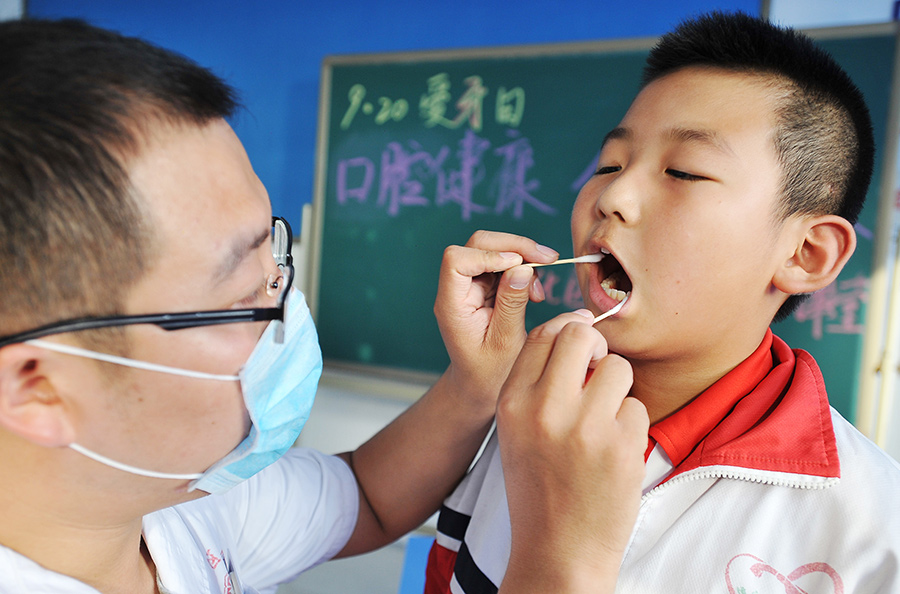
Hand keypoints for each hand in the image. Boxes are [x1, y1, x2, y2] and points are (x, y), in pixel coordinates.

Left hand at [434, 230, 557, 406]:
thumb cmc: (490, 373)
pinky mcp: (483, 288)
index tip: (519, 266)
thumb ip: (512, 303)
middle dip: (514, 246)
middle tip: (549, 259)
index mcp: (452, 305)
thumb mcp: (507, 342)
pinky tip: (535, 294)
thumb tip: (522, 267)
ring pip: (493, 249)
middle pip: (477, 244)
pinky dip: (523, 271)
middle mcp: (456, 290)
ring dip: (523, 259)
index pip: (457, 260)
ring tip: (540, 292)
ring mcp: (469, 286)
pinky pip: (503, 265)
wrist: (481, 386)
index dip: (488, 255)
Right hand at [496, 312, 648, 592]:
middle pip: (581, 336)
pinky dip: (631, 426)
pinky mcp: (621, 447)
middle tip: (599, 370)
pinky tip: (613, 453)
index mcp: (512, 403)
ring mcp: (585, 427)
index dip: (568, 328)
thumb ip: (537, 384)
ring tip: (605, 421)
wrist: (558, 551)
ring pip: (618, 369)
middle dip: (597, 347)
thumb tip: (577, 331)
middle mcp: (545, 409)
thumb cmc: (538, 489)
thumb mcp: (517, 431)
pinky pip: (637, 408)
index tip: (583, 340)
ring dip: (618, 389)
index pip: (543, 335)